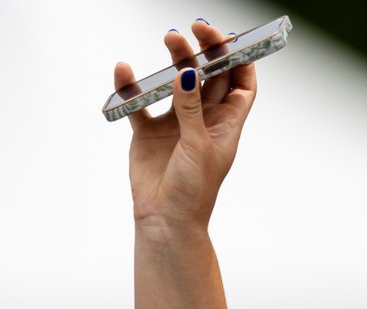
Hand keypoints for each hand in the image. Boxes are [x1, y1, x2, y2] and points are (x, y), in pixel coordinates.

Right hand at [115, 20, 257, 230]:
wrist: (166, 220)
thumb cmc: (194, 191)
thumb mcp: (198, 147)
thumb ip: (191, 109)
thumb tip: (189, 73)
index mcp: (226, 126)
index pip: (240, 85)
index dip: (239, 61)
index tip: (230, 39)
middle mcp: (203, 120)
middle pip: (208, 76)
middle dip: (205, 51)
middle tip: (195, 29)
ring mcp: (175, 123)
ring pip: (176, 81)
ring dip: (174, 60)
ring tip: (169, 39)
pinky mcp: (148, 131)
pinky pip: (139, 101)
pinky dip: (131, 86)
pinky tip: (125, 71)